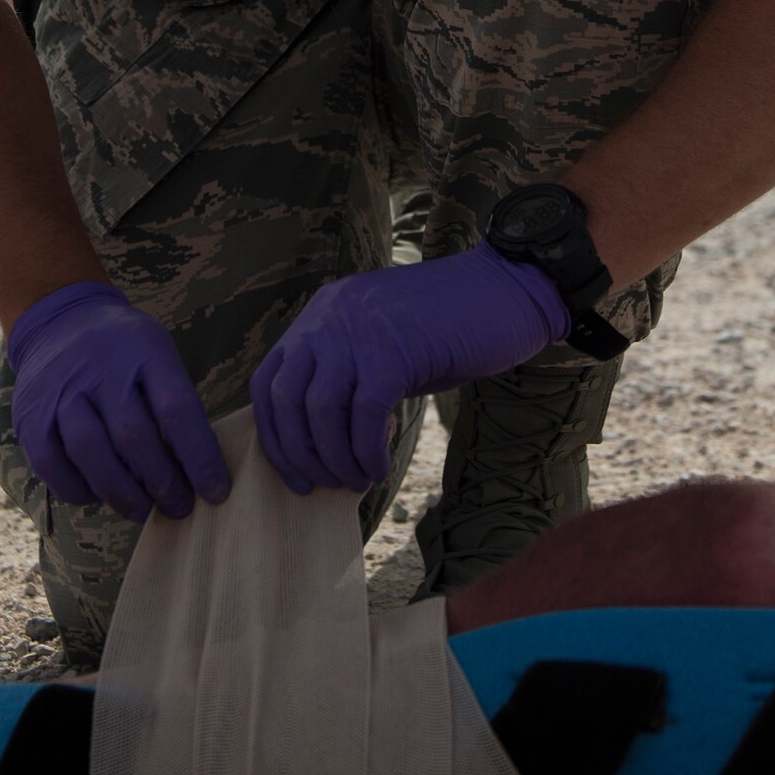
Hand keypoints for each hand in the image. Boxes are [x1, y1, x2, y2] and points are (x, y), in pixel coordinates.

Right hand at [8, 282, 230, 522]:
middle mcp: (100, 367)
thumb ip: (175, 402)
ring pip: (90, 451)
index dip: (199, 457)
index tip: (217, 492)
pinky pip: (51, 463)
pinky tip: (98, 496)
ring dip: (121, 492)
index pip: (177, 408)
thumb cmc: (125, 350)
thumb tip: (200, 471)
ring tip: (143, 511)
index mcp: (144, 350)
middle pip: (133, 435)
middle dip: (162, 483)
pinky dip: (78, 488)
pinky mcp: (29, 414)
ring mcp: (60, 389)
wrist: (61, 320)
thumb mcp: (158, 355)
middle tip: (180, 508)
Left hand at [250, 245, 569, 495]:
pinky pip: (364, 414)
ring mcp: (360, 330)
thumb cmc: (449, 326)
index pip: (268, 378)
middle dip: (298, 451)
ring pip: (320, 409)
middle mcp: (330, 317)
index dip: (274, 433)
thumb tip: (321, 443)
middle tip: (322, 484)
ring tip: (355, 480)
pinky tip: (378, 468)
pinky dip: (366, 451)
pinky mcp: (395, 349)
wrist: (506, 291)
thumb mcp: (382, 343)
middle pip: (286, 397)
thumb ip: (348, 375)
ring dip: (334, 457)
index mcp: (322, 313)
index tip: (294, 472)